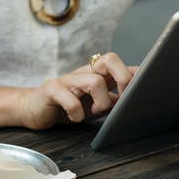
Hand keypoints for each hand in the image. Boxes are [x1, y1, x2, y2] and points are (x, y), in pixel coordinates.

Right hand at [16, 52, 135, 129]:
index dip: (134, 72)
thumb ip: (114, 99)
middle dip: (123, 78)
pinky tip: (76, 118)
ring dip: (101, 102)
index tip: (144, 87)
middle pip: (109, 59)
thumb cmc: (68, 107)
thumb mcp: (96, 104)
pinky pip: (68, 97)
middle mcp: (84, 72)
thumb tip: (138, 99)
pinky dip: (76, 111)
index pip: (119, 63)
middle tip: (121, 99)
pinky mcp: (51, 89)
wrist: (33, 109)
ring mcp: (67, 79)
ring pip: (94, 81)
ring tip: (95, 113)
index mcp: (96, 73)